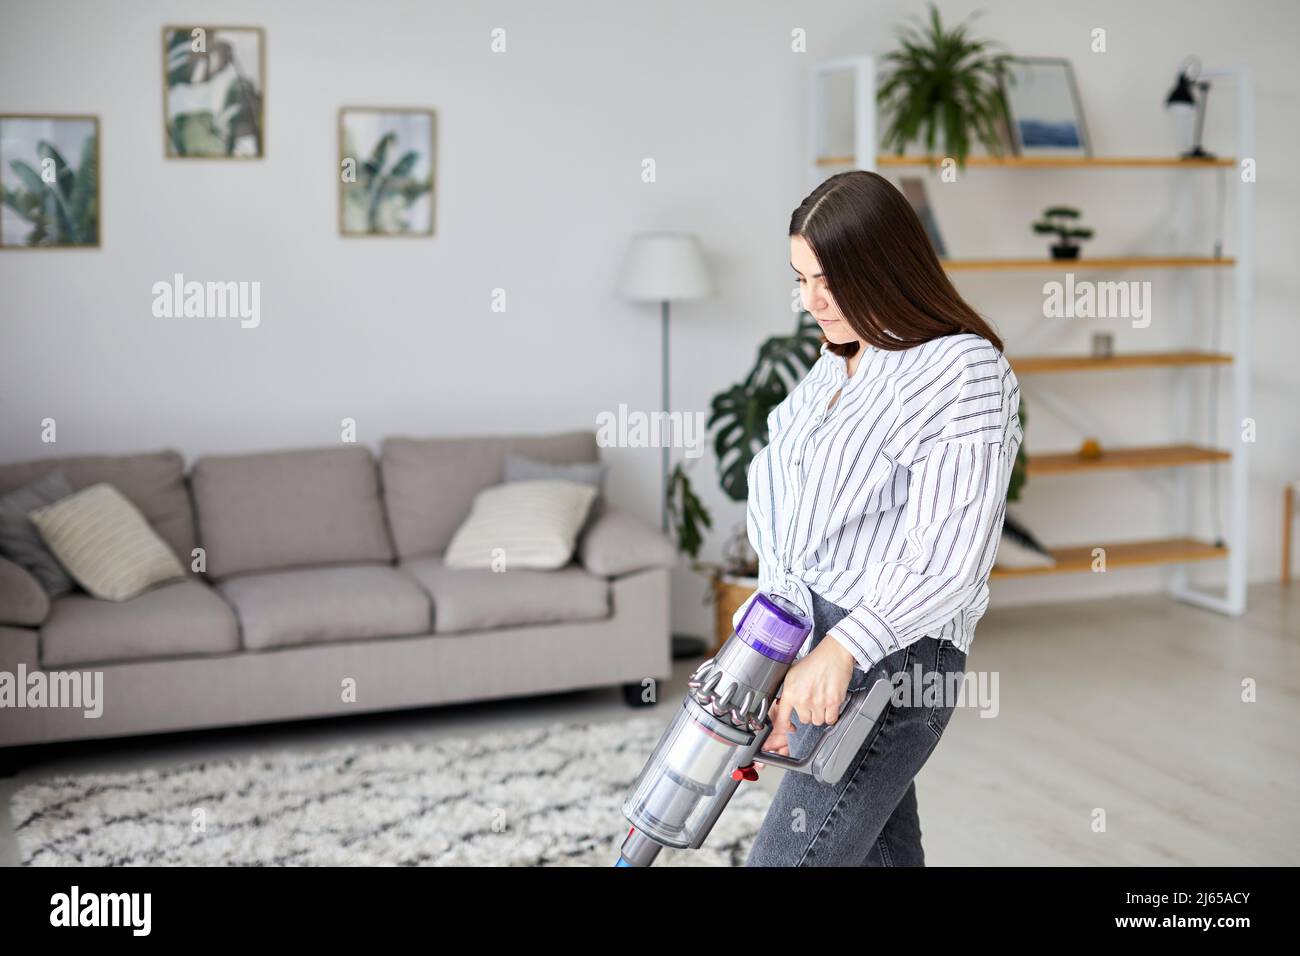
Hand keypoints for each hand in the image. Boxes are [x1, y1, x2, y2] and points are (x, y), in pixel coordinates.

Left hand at [755, 638, 856, 768]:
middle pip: (804, 720)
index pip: (782, 717)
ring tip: (822, 702)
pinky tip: (830, 707)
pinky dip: (831, 716)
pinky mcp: (833, 701)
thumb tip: (783, 704)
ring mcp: (818, 701)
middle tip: (813, 703)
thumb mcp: (792, 673)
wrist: (833, 654)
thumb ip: (788, 691)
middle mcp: (803, 698)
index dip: (785, 726)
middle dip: (809, 713)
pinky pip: (831, 719)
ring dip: (820, 715)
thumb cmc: (814, 661)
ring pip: (818, 721)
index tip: (790, 727)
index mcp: (790, 691)